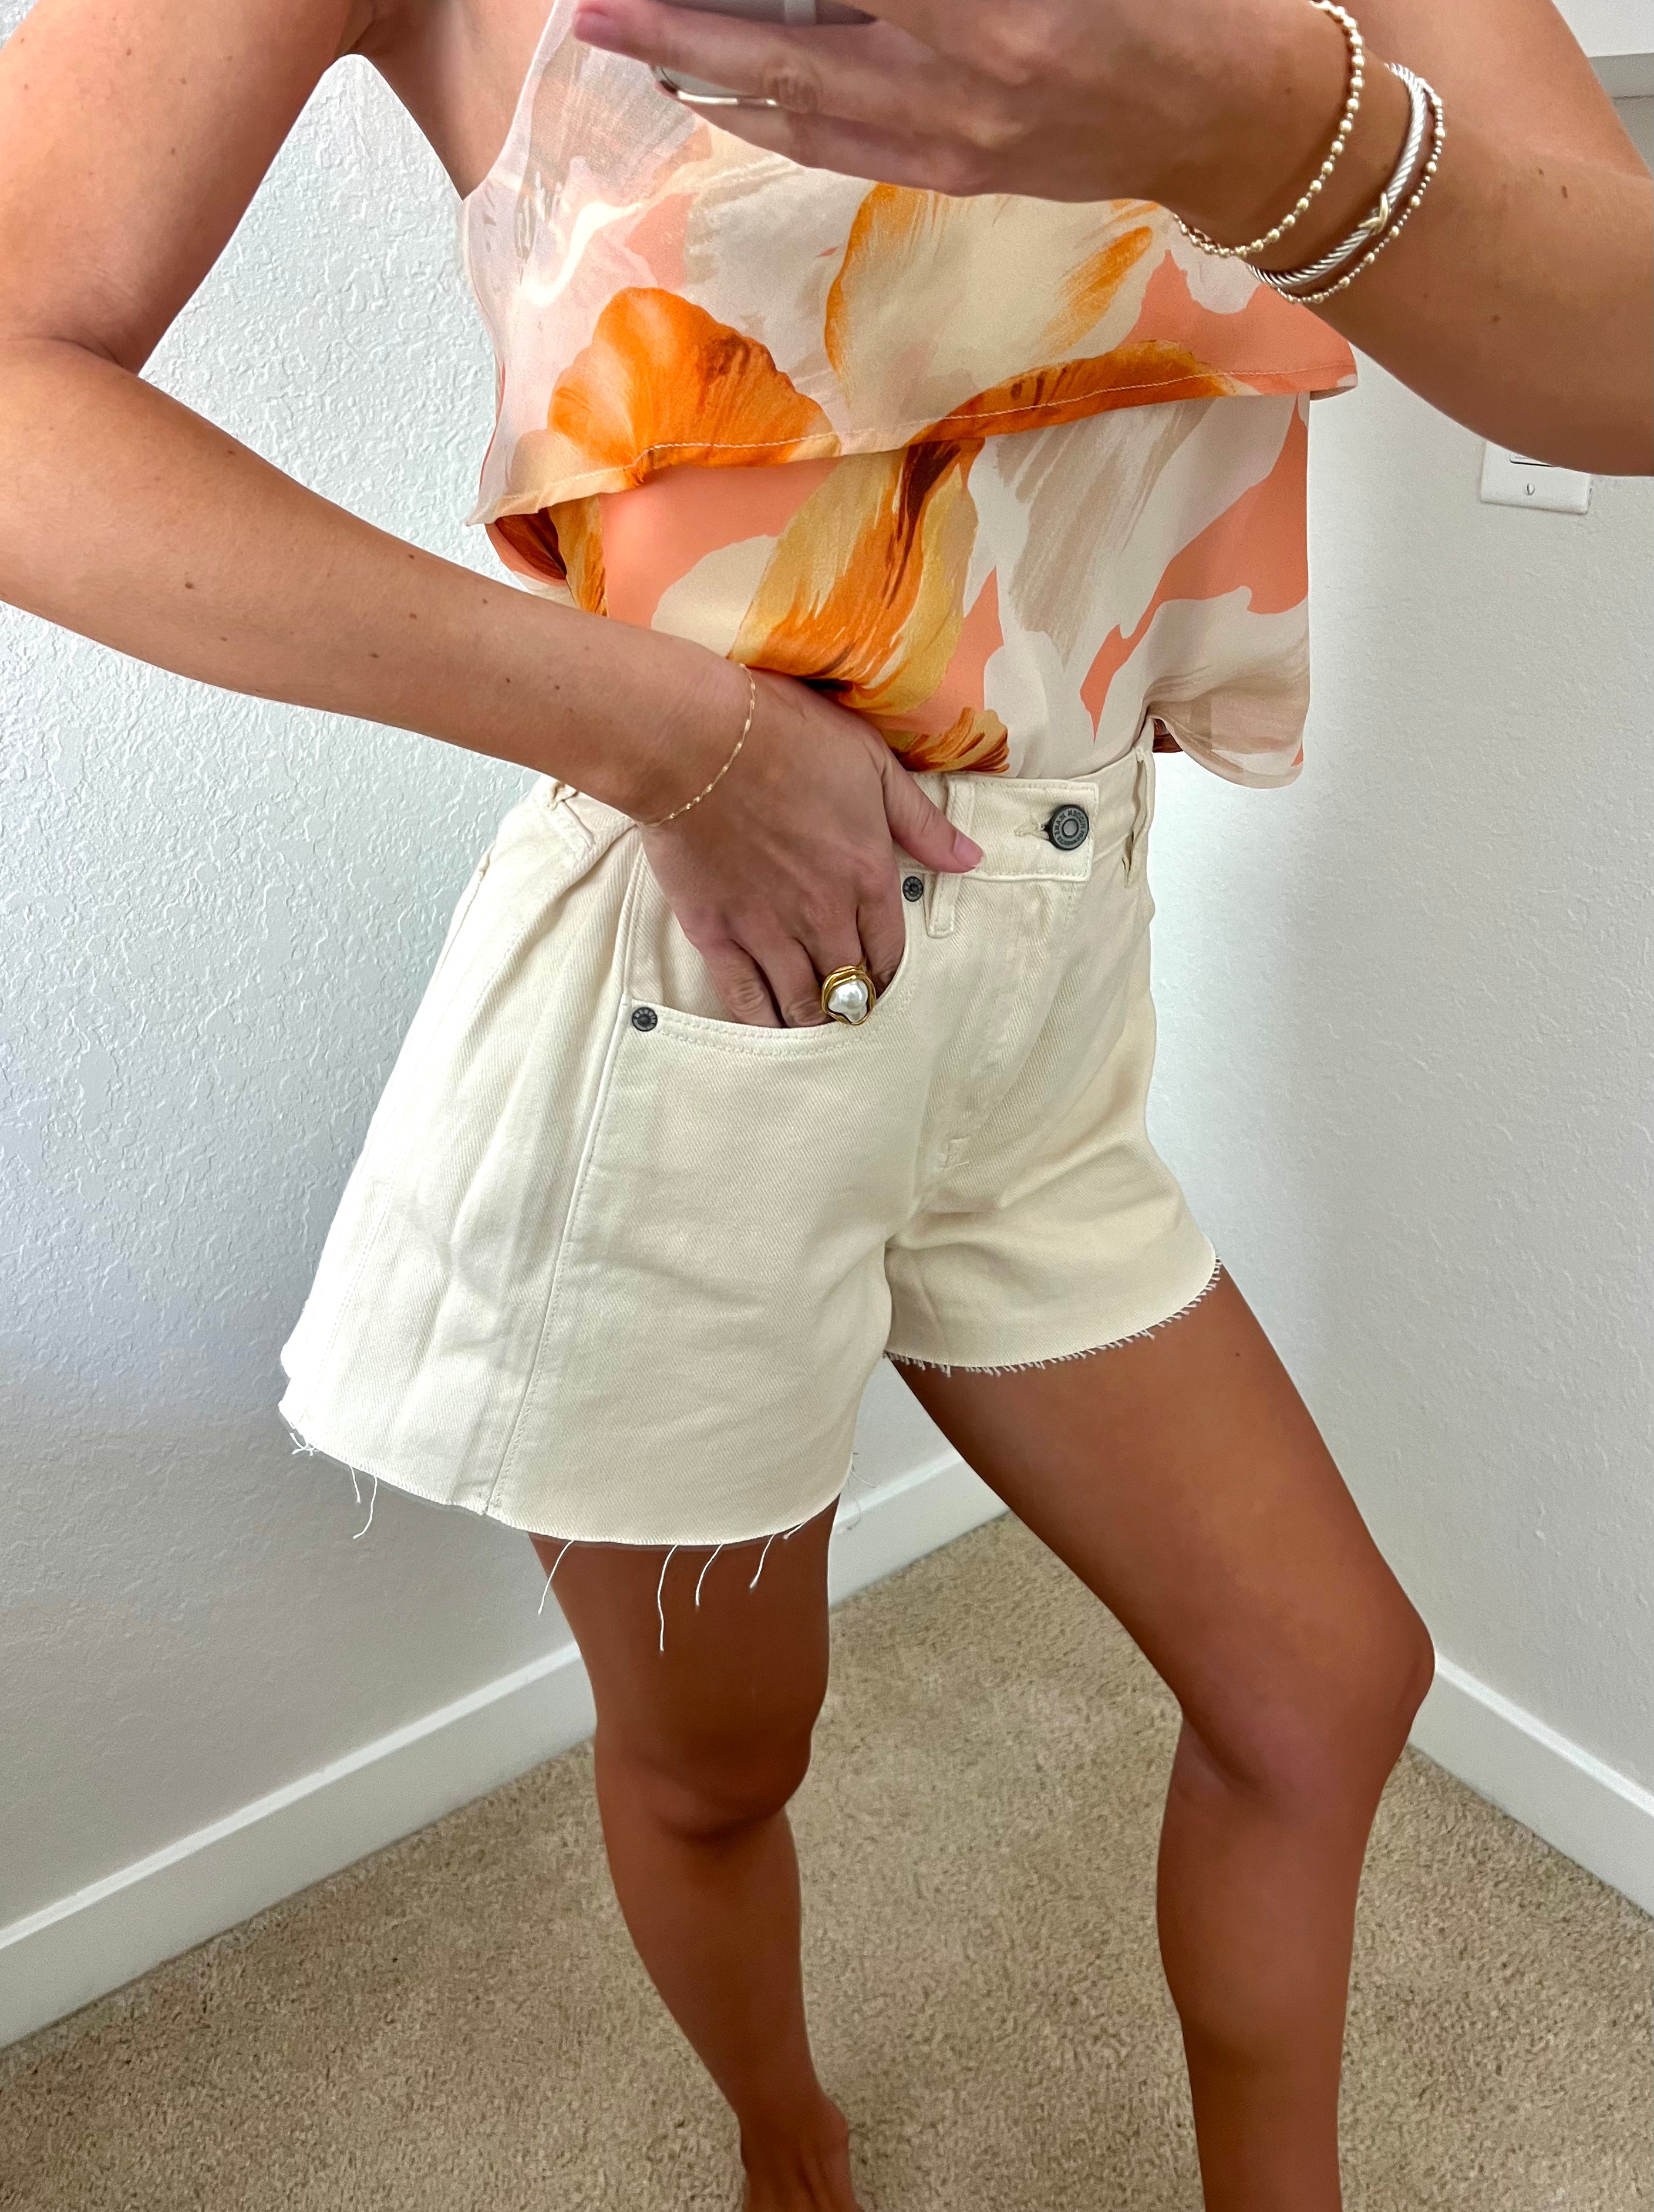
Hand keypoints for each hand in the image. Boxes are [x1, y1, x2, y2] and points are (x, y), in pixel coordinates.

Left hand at [569, 0, 1348, 236]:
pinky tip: (707, 90)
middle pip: (791, 31)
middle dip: (684, 9)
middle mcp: (966, 73)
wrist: (1241, 115)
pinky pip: (837, 148)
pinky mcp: (960, 175)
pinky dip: (764, 117)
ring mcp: (957, 137)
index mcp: (1000, 0)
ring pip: (798, 95)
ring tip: (623, 28)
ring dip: (702, 59)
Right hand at [640, 664, 980, 1026]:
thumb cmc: (787, 738)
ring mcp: (767, 930)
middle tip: (850, 1009)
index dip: (888, 973)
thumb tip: (970, 859)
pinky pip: (746, 998)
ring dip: (814, 1021)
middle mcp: (823, 916)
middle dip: (855, 1003)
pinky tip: (770, 1030)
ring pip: (801, 1002)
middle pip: (850, 986)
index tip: (881, 979)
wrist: (695, 742)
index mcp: (867, 877)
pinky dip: (762, 1021)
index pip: (890, 953)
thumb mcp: (873, 764)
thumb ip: (922, 821)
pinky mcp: (716, 934)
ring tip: (816, 1026)